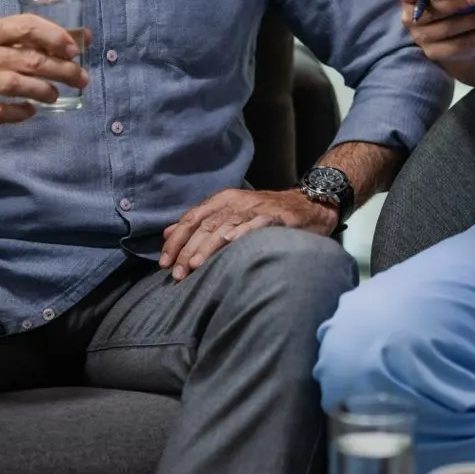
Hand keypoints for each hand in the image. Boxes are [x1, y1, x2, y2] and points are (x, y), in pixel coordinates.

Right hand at [0, 15, 89, 130]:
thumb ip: (34, 40)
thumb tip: (84, 37)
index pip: (25, 25)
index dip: (54, 36)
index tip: (75, 50)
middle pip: (28, 59)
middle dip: (62, 69)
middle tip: (82, 79)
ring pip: (15, 84)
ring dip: (43, 90)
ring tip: (55, 96)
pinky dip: (19, 112)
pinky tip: (31, 111)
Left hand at [160, 188, 335, 280]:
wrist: (309, 205)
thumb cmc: (266, 214)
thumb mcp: (230, 214)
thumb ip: (200, 222)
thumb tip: (167, 233)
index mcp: (223, 200)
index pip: (192, 218)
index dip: (176, 240)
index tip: (165, 262)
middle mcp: (237, 201)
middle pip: (205, 225)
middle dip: (188, 250)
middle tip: (178, 273)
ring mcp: (256, 208)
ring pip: (225, 226)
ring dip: (208, 246)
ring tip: (195, 265)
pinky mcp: (276, 216)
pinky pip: (255, 224)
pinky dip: (241, 232)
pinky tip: (229, 243)